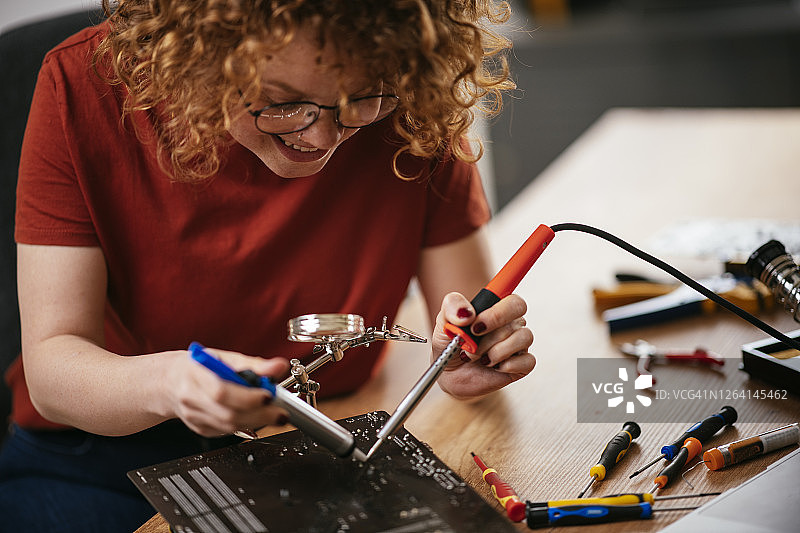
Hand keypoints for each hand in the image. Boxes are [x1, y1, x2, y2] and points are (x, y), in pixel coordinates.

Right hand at [166, 347, 290, 436]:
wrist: (171, 383)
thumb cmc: (198, 367)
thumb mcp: (224, 357)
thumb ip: (254, 364)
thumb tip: (279, 366)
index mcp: (196, 375)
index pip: (221, 392)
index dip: (247, 397)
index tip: (268, 395)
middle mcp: (192, 398)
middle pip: (228, 414)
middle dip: (260, 415)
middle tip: (280, 412)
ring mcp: (195, 417)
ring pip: (230, 426)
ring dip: (256, 421)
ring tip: (273, 413)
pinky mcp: (201, 429)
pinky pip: (227, 431)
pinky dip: (245, 424)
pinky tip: (253, 416)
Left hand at [432, 292, 534, 399]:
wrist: (449, 375)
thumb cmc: (450, 345)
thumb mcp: (443, 323)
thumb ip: (452, 307)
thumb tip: (468, 313)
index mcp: (494, 308)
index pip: (510, 293)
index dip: (497, 309)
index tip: (473, 323)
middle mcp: (509, 322)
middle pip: (519, 310)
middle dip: (494, 327)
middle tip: (473, 339)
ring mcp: (518, 343)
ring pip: (523, 337)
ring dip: (495, 350)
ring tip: (476, 357)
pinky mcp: (522, 365)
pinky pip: (527, 361)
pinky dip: (505, 365)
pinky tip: (491, 366)